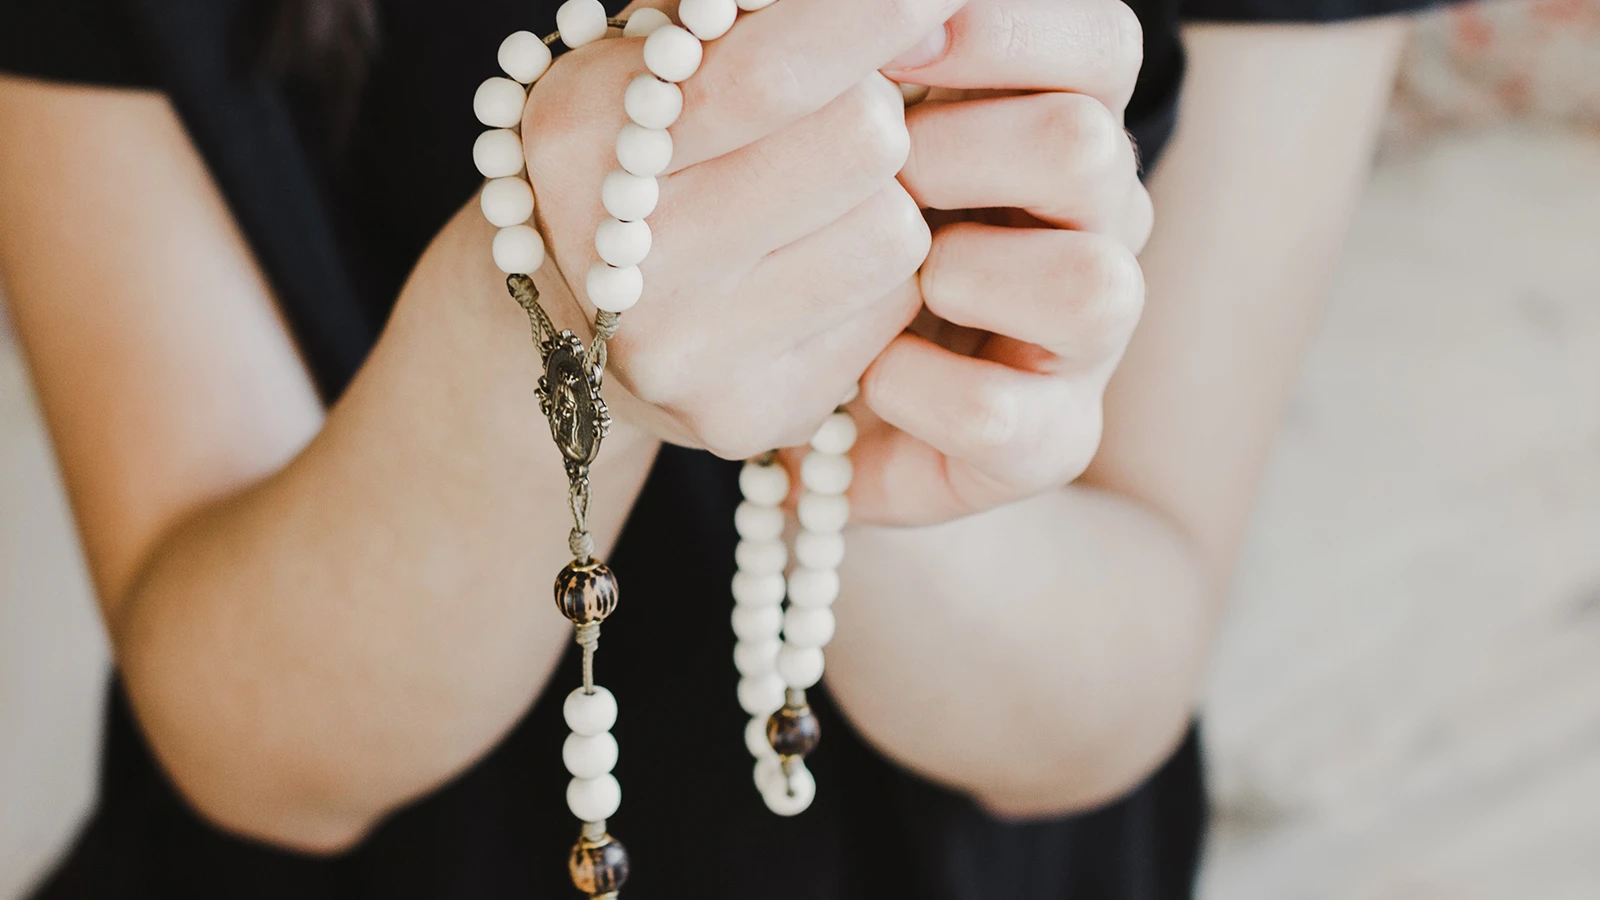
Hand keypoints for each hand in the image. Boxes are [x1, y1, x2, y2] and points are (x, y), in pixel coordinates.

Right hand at [516, 0, 965, 459]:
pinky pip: (890, 312)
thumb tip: (905, 2)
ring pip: (895, 232)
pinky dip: (872, 279)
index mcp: (584, 136)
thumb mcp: (650, 51)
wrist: (565, 315)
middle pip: (864, 142)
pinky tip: (810, 272)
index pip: (769, 72)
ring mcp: (689, 353)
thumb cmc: (634, 148)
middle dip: (871, 107)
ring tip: (814, 201)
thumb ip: (746, 12)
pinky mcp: (749, 414)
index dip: (871, 17)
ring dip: (881, 198)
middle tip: (829, 115)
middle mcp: (627, 259)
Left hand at [841, 0, 1150, 524]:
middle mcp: (1102, 225)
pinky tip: (870, 374)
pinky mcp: (1052, 439)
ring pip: (1091, 285)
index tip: (901, 44)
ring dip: (962, 271)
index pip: (1104, 45)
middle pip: (1086, 147)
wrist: (814, 395)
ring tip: (893, 281)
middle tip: (878, 176)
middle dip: (955, 151)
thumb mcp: (843, 130)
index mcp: (1068, 123)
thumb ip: (870, 60)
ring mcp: (1090, 341)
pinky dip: (918, 387)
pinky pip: (1003, 413)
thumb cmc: (832, 234)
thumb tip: (886, 14)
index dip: (1007, 32)